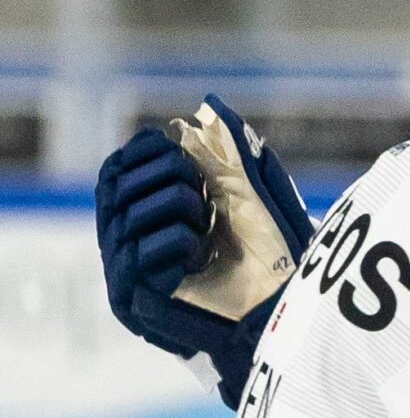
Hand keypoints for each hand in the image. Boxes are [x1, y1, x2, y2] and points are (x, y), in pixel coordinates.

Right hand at [96, 96, 313, 406]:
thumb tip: (212, 106)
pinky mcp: (133, 300)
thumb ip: (233, 153)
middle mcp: (125, 239)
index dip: (143, 152)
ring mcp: (125, 270)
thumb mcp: (255, 195)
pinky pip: (137, 254)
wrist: (285, 312)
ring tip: (204, 224)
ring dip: (174, 207)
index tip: (180, 151)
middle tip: (203, 193)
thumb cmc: (270, 259)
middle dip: (165, 175)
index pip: (116, 168)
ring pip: (125, 215)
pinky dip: (173, 241)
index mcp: (145, 212)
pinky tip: (197, 249)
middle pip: (116, 186)